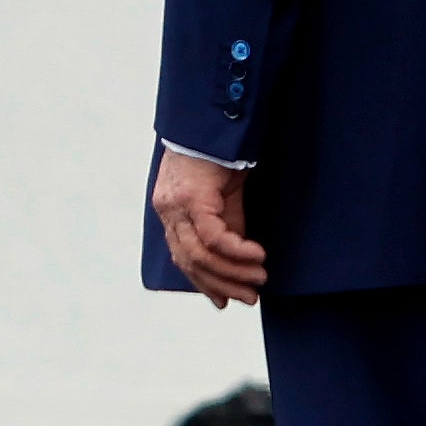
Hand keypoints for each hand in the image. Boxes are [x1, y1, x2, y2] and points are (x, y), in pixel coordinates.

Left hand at [150, 150, 263, 305]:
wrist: (214, 124)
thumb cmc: (220, 157)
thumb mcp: (224, 200)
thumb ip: (226, 228)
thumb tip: (237, 262)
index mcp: (171, 213)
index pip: (182, 258)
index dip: (204, 283)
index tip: (226, 301)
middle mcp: (167, 211)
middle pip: (189, 261)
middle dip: (221, 284)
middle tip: (249, 298)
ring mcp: (176, 205)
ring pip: (200, 253)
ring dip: (232, 272)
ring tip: (258, 280)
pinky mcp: (192, 197)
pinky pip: (213, 236)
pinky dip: (236, 251)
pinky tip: (256, 256)